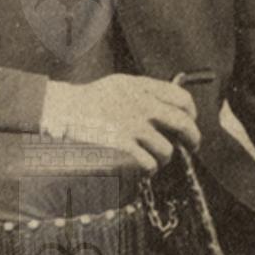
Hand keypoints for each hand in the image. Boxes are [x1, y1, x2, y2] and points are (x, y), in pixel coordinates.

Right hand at [47, 74, 200, 171]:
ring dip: (164, 158)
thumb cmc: (91, 101)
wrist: (62, 113)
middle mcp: (141, 105)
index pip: (182, 99)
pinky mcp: (122, 148)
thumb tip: (176, 104)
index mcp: (141, 87)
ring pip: (167, 150)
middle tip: (192, 146)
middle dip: (193, 139)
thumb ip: (147, 90)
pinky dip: (148, 169)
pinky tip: (141, 167)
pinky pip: (149, 164)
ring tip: (154, 159)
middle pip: (184, 124)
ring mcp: (132, 128)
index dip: (192, 113)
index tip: (190, 121)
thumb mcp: (120, 84)